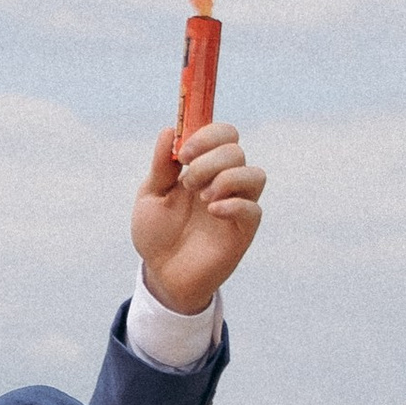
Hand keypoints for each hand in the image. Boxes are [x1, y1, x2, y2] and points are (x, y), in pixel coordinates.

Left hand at [131, 119, 264, 314]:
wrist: (161, 273)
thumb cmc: (157, 234)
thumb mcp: (151, 196)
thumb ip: (161, 166)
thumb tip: (168, 130)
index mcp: (204, 168)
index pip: (223, 135)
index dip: (207, 135)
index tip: (182, 154)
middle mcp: (224, 182)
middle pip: (236, 150)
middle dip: (209, 160)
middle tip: (188, 182)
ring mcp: (237, 206)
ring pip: (255, 175)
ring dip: (226, 178)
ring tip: (201, 197)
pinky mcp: (243, 231)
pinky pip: (253, 210)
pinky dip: (234, 205)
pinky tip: (212, 212)